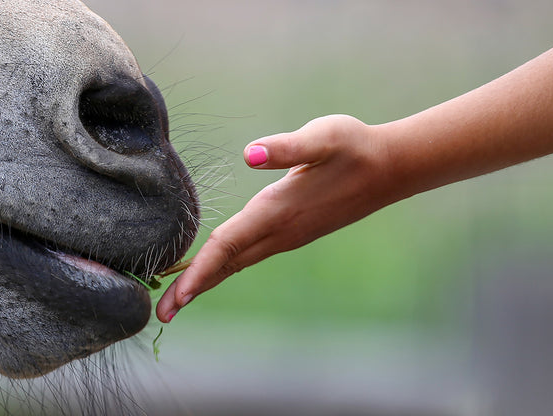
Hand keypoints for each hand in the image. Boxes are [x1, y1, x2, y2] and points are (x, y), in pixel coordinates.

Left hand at [156, 115, 410, 321]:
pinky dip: (222, 266)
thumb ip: (287, 147)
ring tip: (175, 299)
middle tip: (161, 312)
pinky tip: (209, 269)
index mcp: (277, 210)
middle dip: (192, 289)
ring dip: (205, 280)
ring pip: (237, 263)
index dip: (199, 270)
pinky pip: (248, 255)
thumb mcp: (322, 137)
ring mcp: (287, 236)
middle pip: (227, 264)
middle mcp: (279, 231)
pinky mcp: (292, 233)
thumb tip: (251, 154)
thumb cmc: (353, 146)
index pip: (229, 245)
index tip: (175, 295)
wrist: (391, 167)